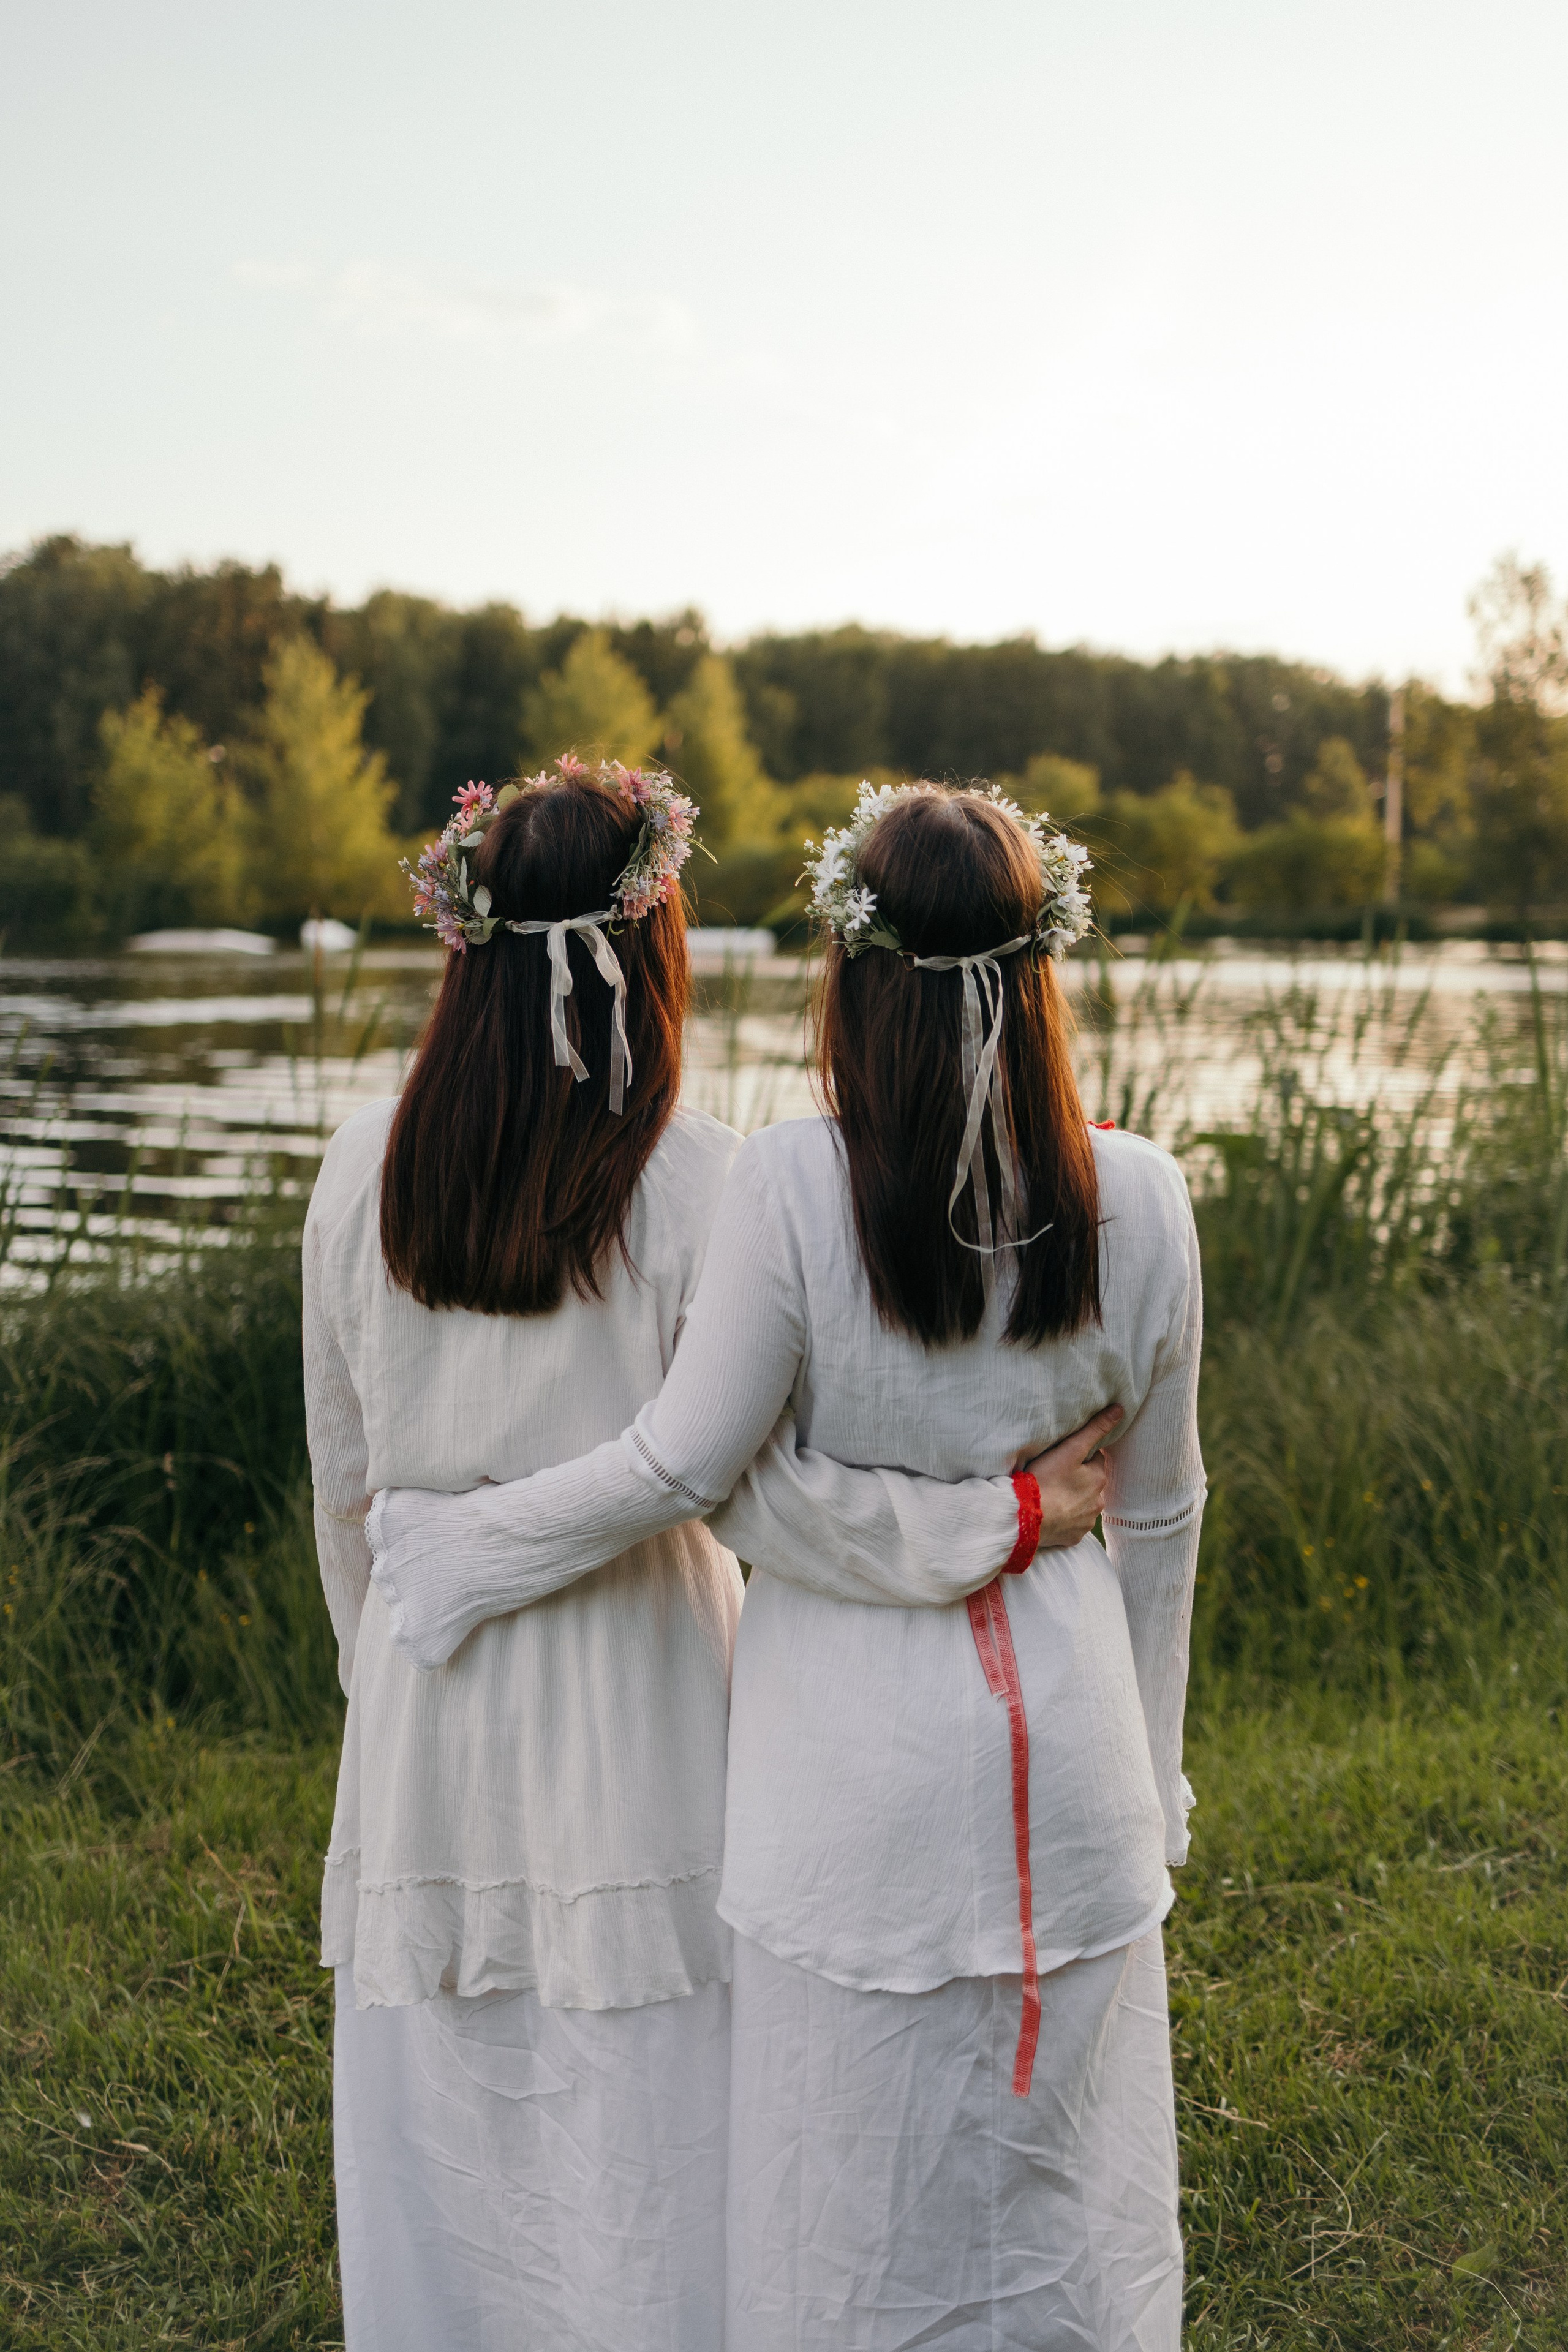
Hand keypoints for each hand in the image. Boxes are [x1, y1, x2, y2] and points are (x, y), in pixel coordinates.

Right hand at [1024, 1405, 1123, 1549]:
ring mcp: (1086, 1522)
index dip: (1079, 1456)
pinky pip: (1071, 1524)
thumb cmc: (1046, 1480)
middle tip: (1054, 1474)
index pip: (1095, 1460)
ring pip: (1082, 1504)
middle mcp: (1098, 1503)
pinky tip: (1050, 1512)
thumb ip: (1095, 1429)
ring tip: (1050, 1493)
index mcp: (1099, 1479)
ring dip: (1071, 1499)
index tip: (1062, 1457)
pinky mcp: (1073, 1538)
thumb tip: (1120, 1410)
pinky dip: (1064, 1518)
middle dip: (1078, 1479)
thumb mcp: (1070, 1449)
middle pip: (1090, 1484)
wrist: (1026, 1519)